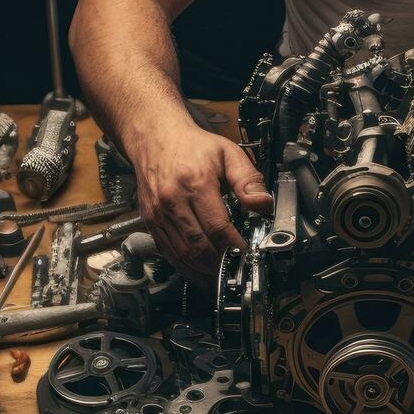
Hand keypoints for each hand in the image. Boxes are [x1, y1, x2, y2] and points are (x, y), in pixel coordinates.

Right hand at [134, 123, 273, 284]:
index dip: (234, 247)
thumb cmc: (192, 146)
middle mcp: (172, 201)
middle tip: (236, 269)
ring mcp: (158, 213)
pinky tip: (200, 270)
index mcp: (196, 183)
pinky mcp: (150, 221)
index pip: (218, 228)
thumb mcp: (228, 154)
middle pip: (199, 247)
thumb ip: (248, 180)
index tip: (247, 254)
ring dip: (203, 271)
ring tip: (221, 275)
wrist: (154, 138)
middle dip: (220, 264)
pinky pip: (168, 252)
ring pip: (182, 254)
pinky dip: (185, 266)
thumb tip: (264, 204)